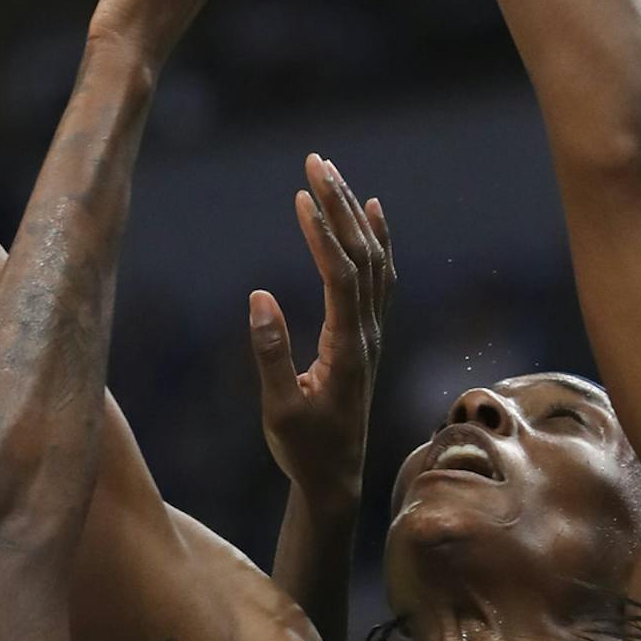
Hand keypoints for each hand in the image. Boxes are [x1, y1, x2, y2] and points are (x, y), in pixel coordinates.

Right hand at [251, 155, 394, 507]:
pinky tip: (371, 210)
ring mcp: (374, 333)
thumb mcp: (279, 409)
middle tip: (315, 161)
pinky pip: (381, 275)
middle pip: (361, 256)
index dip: (321, 235)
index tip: (300, 196)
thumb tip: (260, 296)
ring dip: (354, 214)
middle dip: (339, 205)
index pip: (339, 277)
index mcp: (347, 349)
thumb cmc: (303, 449)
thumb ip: (271, 354)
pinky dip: (378, 238)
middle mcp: (368, 333)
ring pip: (373, 260)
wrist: (337, 478)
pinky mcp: (369, 336)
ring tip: (333, 173)